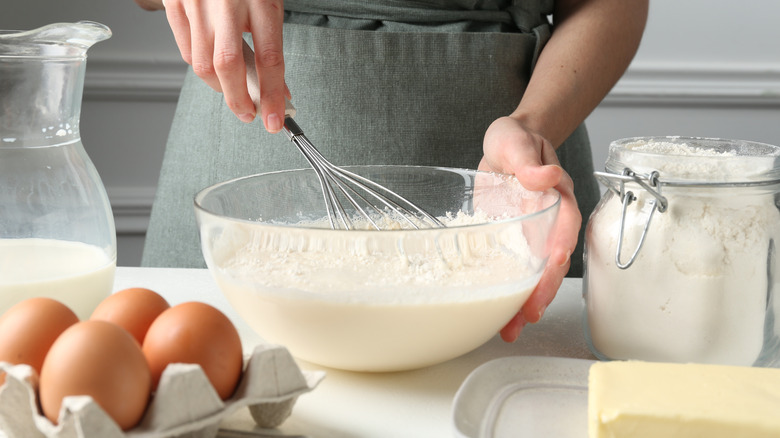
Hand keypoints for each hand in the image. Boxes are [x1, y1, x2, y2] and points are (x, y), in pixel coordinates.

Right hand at [162, 0, 287, 131]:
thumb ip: (270, 37)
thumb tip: (274, 84)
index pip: (270, 58)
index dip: (273, 95)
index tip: (275, 119)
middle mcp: (225, 1)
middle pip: (228, 66)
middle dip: (239, 101)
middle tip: (250, 115)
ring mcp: (196, 2)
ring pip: (202, 64)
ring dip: (220, 88)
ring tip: (234, 93)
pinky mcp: (174, 2)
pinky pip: (185, 49)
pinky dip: (201, 68)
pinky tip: (214, 70)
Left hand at [478, 116, 580, 341]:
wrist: (506, 147)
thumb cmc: (515, 140)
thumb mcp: (516, 141)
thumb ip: (529, 160)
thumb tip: (545, 176)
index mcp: (556, 197)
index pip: (564, 225)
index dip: (560, 247)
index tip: (553, 266)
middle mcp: (548, 222)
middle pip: (552, 260)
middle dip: (543, 289)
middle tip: (529, 314)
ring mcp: (530, 236)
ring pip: (534, 274)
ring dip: (525, 302)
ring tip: (511, 329)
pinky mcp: (510, 244)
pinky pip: (512, 272)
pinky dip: (506, 295)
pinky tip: (496, 317)